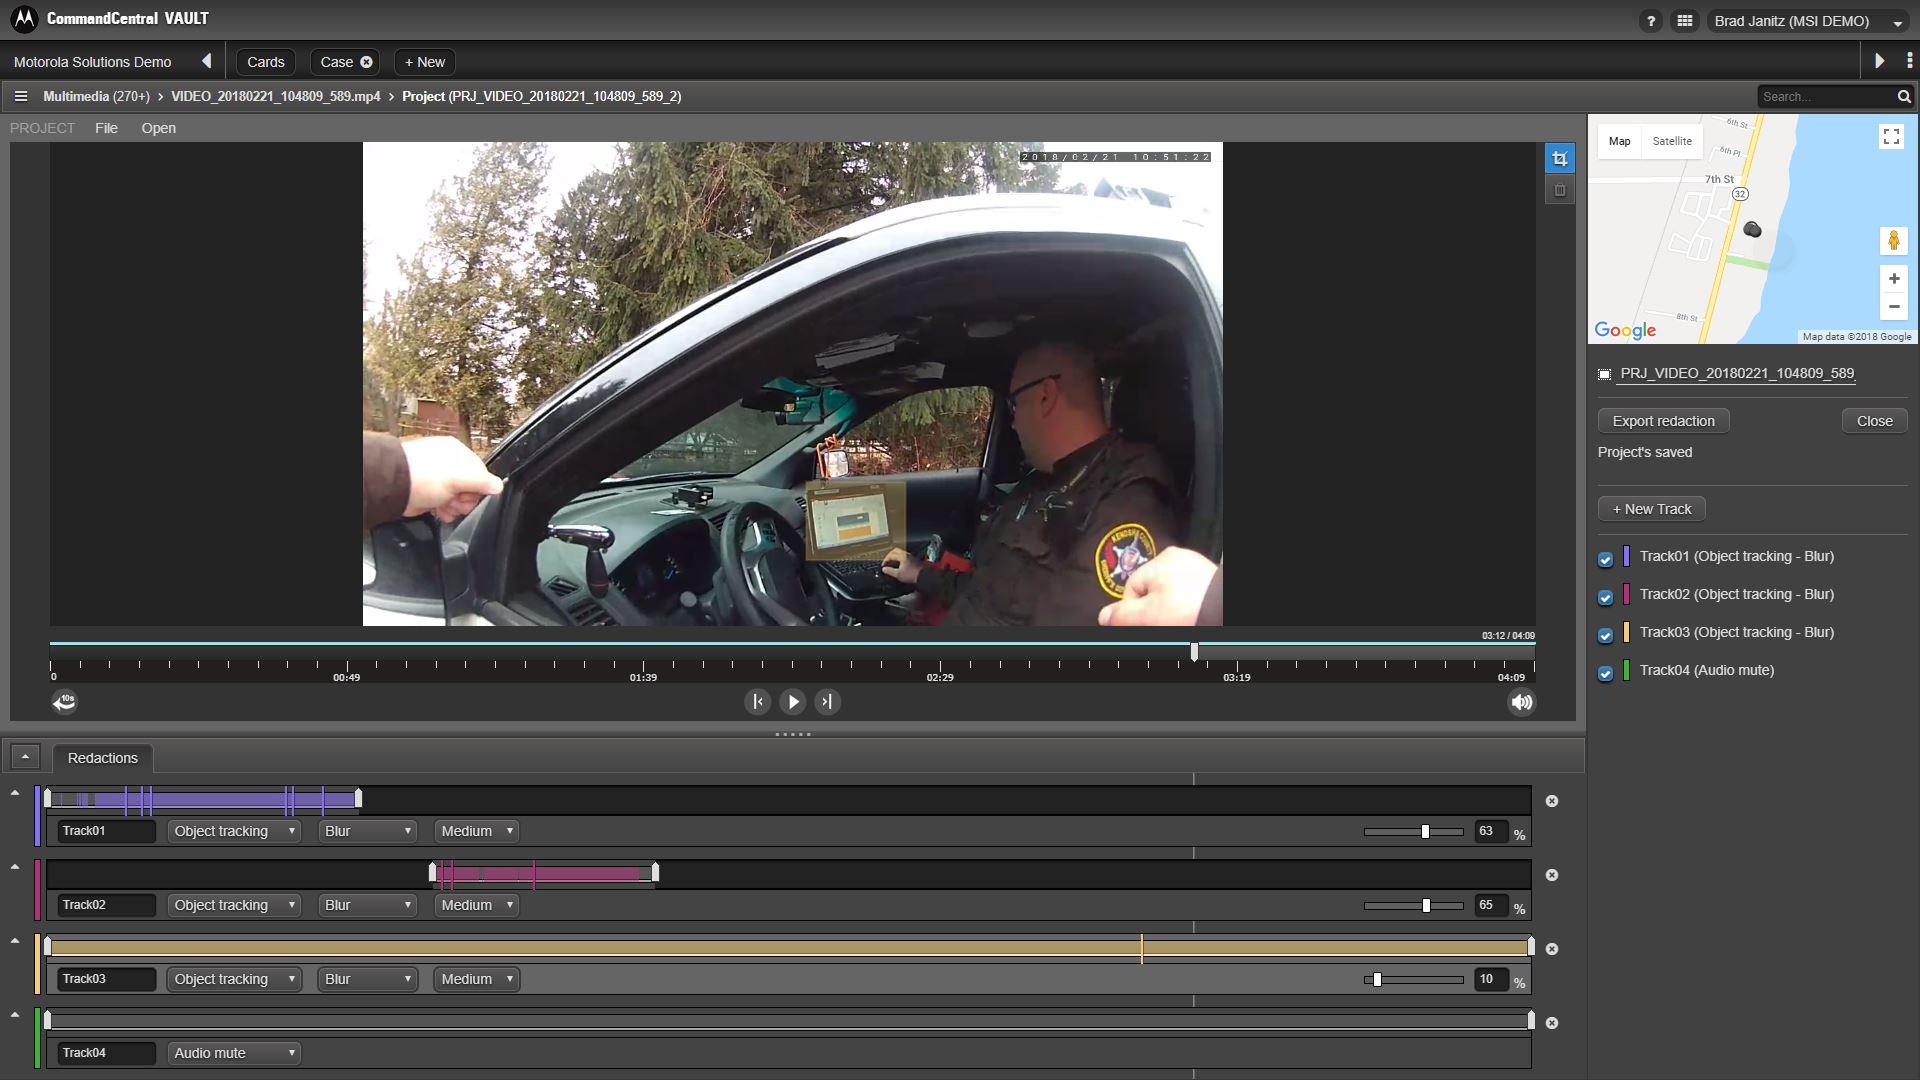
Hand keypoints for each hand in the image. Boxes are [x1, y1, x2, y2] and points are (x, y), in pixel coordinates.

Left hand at [401, 436, 504, 522]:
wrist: (394, 487)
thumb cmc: (423, 476)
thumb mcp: (460, 477)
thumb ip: (482, 481)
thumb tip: (500, 486)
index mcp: (458, 453)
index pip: (481, 473)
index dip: (478, 488)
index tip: (470, 495)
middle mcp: (448, 465)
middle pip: (470, 488)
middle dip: (465, 500)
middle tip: (456, 501)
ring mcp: (437, 479)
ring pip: (457, 498)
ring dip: (455, 507)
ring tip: (446, 507)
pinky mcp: (428, 493)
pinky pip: (444, 504)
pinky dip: (444, 510)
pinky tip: (440, 511)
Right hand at [879, 546, 923, 585]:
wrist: (923, 577)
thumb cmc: (912, 575)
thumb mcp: (898, 574)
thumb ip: (890, 571)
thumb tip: (884, 569)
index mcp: (902, 556)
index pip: (891, 555)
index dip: (885, 560)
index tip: (884, 565)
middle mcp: (907, 555)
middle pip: (896, 551)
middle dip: (890, 555)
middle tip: (887, 561)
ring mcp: (911, 557)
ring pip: (901, 553)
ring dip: (895, 557)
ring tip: (892, 563)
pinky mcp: (914, 561)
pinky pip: (905, 557)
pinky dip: (900, 560)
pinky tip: (900, 566)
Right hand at [1098, 546, 1218, 626]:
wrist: (1225, 610)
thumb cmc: (1191, 610)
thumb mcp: (1149, 616)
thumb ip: (1122, 615)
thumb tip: (1103, 616)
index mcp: (1160, 560)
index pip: (1132, 588)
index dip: (1135, 610)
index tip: (1144, 624)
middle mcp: (1178, 558)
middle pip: (1151, 589)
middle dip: (1154, 608)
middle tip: (1164, 623)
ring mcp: (1196, 567)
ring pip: (1171, 591)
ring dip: (1171, 607)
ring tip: (1180, 620)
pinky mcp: (1209, 578)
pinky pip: (1189, 592)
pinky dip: (1188, 604)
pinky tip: (1191, 614)